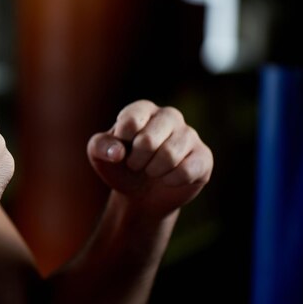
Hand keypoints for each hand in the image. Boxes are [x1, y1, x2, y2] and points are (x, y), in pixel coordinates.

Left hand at [87, 100, 212, 217]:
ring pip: (169, 156)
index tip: (121, 150)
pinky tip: (168, 178)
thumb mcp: (99, 155)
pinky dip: (171, 181)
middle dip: (136, 161)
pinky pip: (187, 171)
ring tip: (151, 171)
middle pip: (148, 140)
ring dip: (153, 171)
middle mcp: (169, 116)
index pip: (131, 121)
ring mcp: (189, 135)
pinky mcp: (203, 156)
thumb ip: (100, 146)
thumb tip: (117, 151)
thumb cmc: (120, 167)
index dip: (122, 143)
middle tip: (135, 165)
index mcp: (143, 109)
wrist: (141, 194)